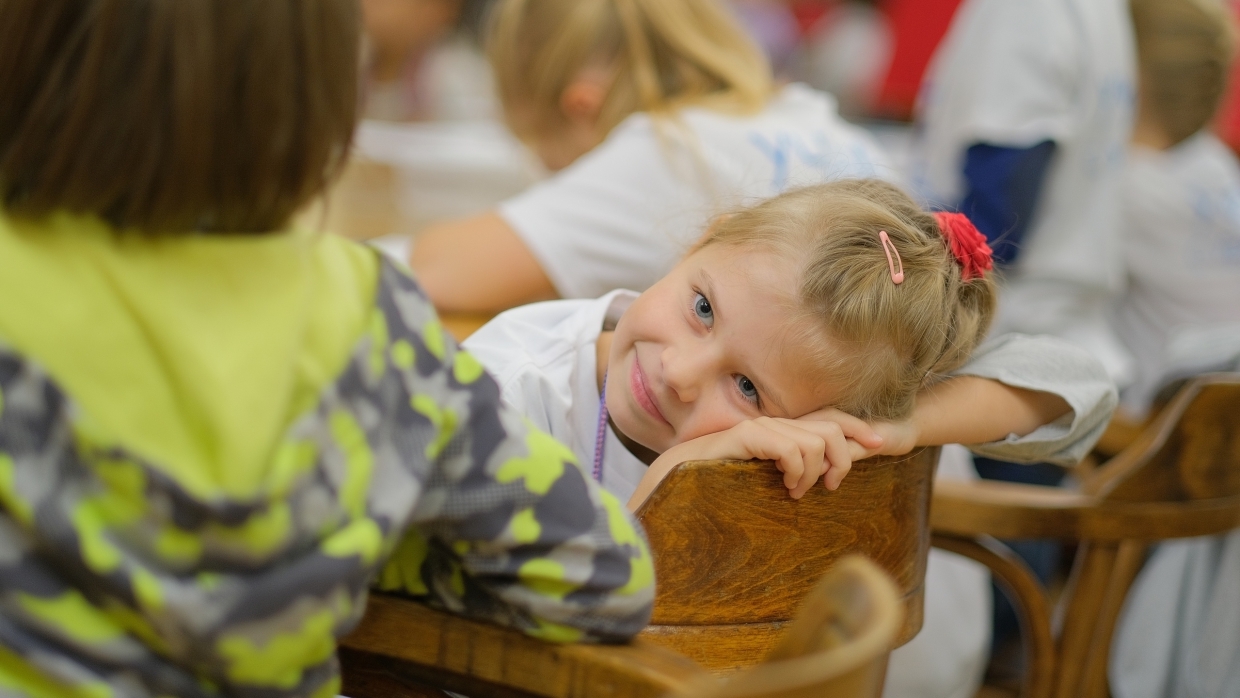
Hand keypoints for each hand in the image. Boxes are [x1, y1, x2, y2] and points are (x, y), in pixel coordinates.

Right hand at [628, 414, 884, 508]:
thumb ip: (787, 475)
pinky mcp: (743, 437)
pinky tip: (787, 486)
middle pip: (829, 425)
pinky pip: (787, 447)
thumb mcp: (761, 484)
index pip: (827, 418)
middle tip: (832, 485)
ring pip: (812, 439)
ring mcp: (757, 428)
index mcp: (778, 433)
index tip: (880, 444)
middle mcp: (770, 424)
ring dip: (815, 471)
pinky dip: (796, 469)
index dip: (857, 427)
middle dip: (843, 456)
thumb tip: (823, 480)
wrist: (669, 489)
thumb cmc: (711, 492)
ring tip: (798, 491)